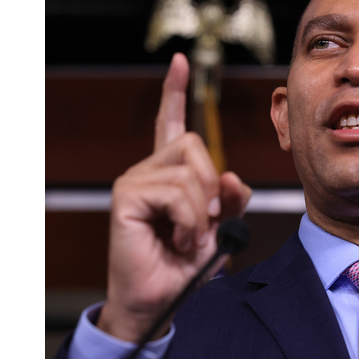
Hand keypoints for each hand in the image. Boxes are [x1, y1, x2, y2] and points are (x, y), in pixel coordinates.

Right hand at [97, 53, 252, 341]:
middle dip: (212, 185)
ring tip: (188, 235)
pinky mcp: (127, 195)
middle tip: (205, 220)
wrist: (162, 296)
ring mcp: (135, 180)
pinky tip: (177, 237)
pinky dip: (189, 219)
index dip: (175, 93)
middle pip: (194, 144)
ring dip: (201, 211)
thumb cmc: (185, 264)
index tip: (181, 62)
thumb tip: (231, 176)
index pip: (171, 124)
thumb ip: (230, 199)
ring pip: (190, 170)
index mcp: (169, 174)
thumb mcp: (222, 228)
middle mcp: (149, 170)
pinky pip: (177, 191)